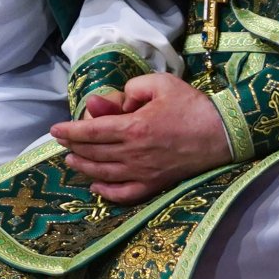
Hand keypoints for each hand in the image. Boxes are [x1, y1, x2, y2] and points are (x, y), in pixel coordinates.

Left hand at [50, 72, 229, 205]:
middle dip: (74, 147)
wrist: (223, 133)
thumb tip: (110, 102)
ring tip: (71, 160)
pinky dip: (106, 192)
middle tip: (63, 142)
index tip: (55, 129)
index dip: (69, 131)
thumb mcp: (161, 84)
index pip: (91, 131)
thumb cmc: (192, 105)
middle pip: (93, 153)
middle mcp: (134, 153)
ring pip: (103, 173)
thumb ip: (131, 90)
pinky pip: (124, 194)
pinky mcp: (155, 184)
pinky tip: (96, 186)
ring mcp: (144, 172)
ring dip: (83, 167)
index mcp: (133, 127)